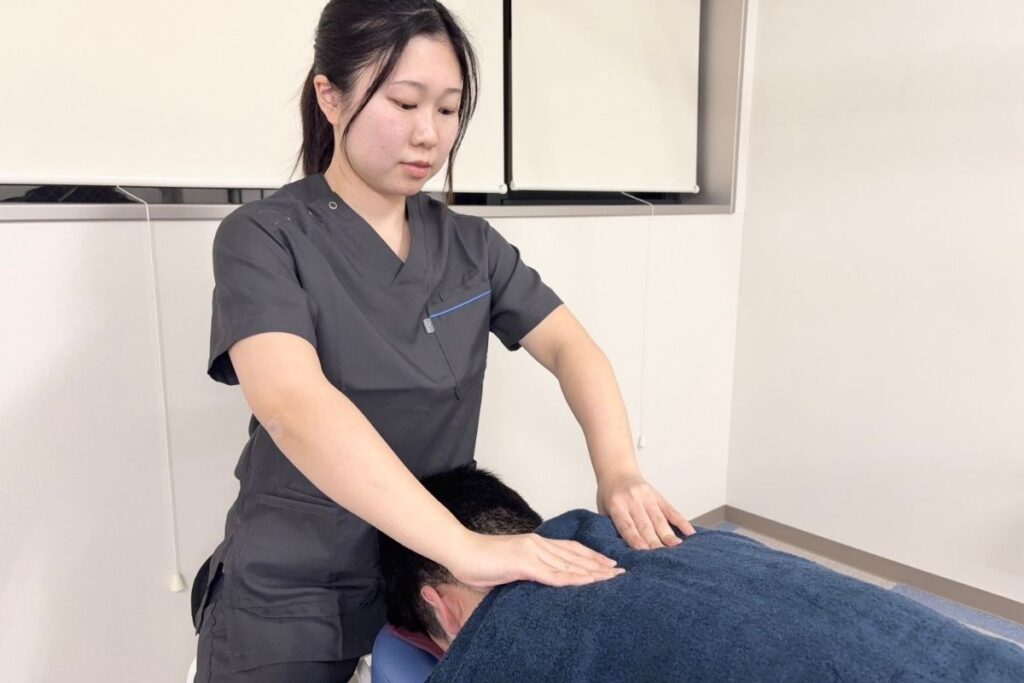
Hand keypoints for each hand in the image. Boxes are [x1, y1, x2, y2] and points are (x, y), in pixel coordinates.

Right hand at [445, 531, 625, 589]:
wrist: (460, 550)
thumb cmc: (479, 560)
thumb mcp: (508, 565)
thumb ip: (524, 570)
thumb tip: (534, 581)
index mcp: (535, 543)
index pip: (570, 549)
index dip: (590, 556)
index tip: (608, 564)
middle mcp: (538, 544)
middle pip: (575, 555)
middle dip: (598, 564)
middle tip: (619, 572)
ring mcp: (531, 553)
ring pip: (569, 564)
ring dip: (591, 572)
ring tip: (610, 579)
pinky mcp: (523, 564)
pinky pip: (552, 574)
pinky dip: (572, 579)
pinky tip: (586, 583)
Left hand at [597, 471, 695, 549]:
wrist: (617, 470)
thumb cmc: (609, 495)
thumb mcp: (603, 509)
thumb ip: (611, 527)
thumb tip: (622, 550)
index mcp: (616, 504)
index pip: (627, 524)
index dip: (635, 538)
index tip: (643, 550)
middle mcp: (633, 500)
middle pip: (645, 525)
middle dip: (654, 542)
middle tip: (662, 558)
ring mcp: (647, 497)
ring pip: (659, 519)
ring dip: (668, 535)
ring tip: (676, 548)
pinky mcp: (658, 496)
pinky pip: (671, 510)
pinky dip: (681, 521)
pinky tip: (689, 531)